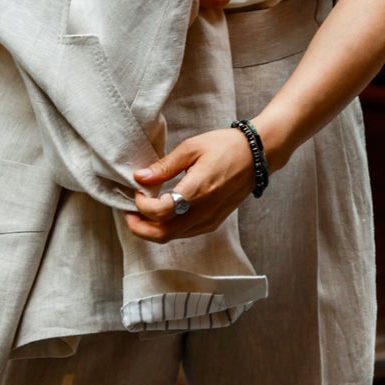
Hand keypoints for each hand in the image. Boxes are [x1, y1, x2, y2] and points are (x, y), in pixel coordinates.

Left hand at [129, 128, 254, 240]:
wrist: (257, 155)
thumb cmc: (225, 146)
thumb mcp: (191, 148)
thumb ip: (164, 166)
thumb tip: (139, 177)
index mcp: (197, 191)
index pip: (159, 212)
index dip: (141, 205)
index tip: (138, 190)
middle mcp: (203, 211)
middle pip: (162, 234)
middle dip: (139, 227)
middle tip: (128, 213)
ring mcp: (210, 220)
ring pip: (172, 237)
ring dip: (152, 229)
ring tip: (141, 212)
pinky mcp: (213, 222)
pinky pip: (185, 233)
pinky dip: (168, 228)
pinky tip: (162, 213)